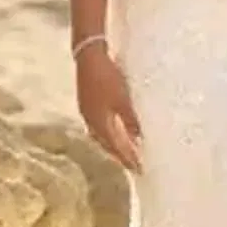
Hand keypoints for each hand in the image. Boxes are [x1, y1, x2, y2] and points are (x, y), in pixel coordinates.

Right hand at [76, 42, 143, 171]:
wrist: (88, 57)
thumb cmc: (107, 77)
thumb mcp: (122, 99)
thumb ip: (130, 120)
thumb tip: (139, 138)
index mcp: (99, 123)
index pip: (116, 147)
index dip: (128, 158)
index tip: (139, 169)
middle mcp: (91, 122)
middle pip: (107, 145)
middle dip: (120, 156)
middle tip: (133, 165)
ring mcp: (87, 114)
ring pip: (102, 137)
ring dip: (114, 146)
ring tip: (125, 152)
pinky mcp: (87, 105)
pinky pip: (99, 128)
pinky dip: (108, 134)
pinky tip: (114, 131)